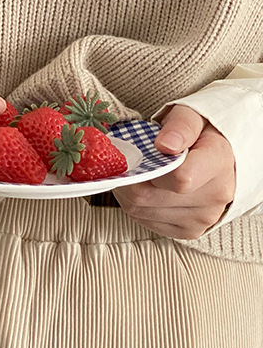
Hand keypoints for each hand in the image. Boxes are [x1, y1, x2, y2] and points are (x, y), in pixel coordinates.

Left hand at [112, 104, 235, 238]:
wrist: (219, 159)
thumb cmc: (200, 135)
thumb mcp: (191, 116)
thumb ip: (180, 126)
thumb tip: (165, 145)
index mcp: (219, 163)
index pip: (179, 178)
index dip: (150, 168)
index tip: (145, 155)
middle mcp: (215, 196)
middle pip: (148, 196)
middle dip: (130, 179)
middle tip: (131, 163)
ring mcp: (202, 217)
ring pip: (141, 210)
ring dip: (128, 193)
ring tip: (139, 175)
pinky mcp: (188, 231)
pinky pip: (146, 221)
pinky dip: (137, 206)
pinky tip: (147, 190)